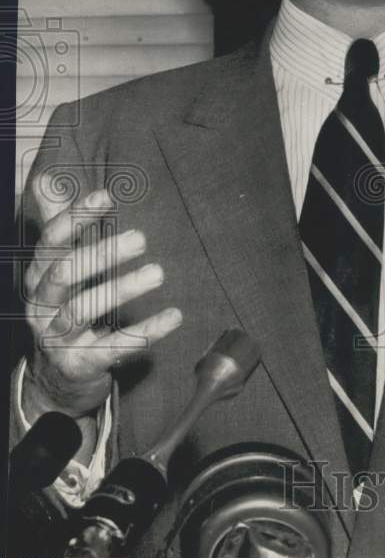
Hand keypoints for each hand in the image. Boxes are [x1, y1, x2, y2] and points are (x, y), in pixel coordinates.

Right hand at [23, 176, 182, 421]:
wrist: (55, 378)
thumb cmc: (62, 310)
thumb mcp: (57, 269)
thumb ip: (57, 225)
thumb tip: (47, 179)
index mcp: (39, 277)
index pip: (51, 242)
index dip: (76, 217)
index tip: (107, 196)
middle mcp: (42, 304)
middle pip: (65, 272)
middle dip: (101, 253)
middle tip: (142, 238)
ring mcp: (57, 336)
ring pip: (84, 308)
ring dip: (122, 289)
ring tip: (158, 273)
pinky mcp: (80, 364)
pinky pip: (112, 347)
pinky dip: (144, 332)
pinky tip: (173, 316)